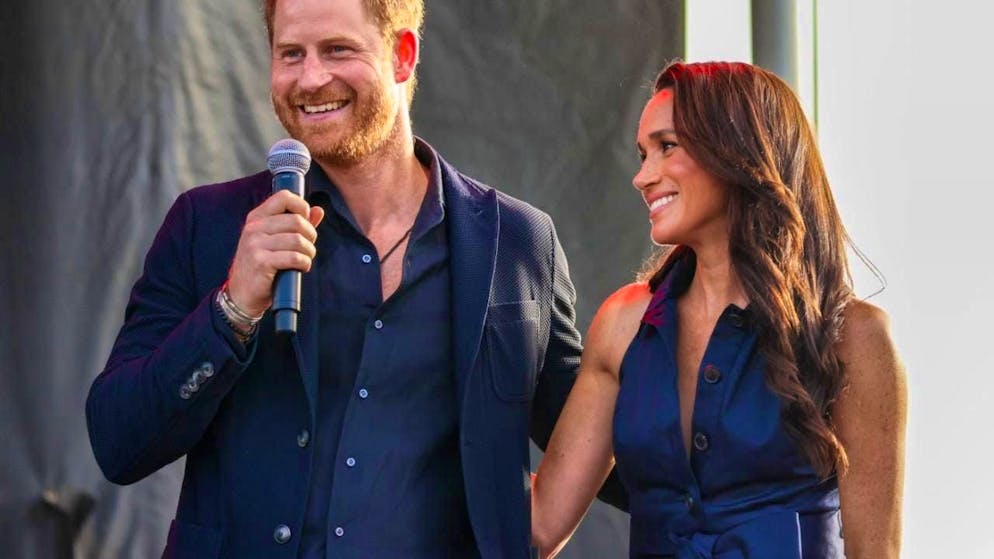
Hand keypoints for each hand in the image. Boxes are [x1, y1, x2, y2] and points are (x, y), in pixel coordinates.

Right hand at [225, 190, 323, 316]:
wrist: (242, 294)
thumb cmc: (263, 266)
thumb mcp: (275, 241)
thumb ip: (297, 225)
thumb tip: (318, 210)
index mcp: (257, 217)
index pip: (284, 197)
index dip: (302, 207)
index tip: (306, 222)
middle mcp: (254, 228)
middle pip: (297, 220)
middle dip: (310, 235)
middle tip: (308, 247)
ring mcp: (255, 244)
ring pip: (298, 240)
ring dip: (309, 252)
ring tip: (305, 259)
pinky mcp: (260, 262)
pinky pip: (294, 257)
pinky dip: (304, 263)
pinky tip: (301, 267)